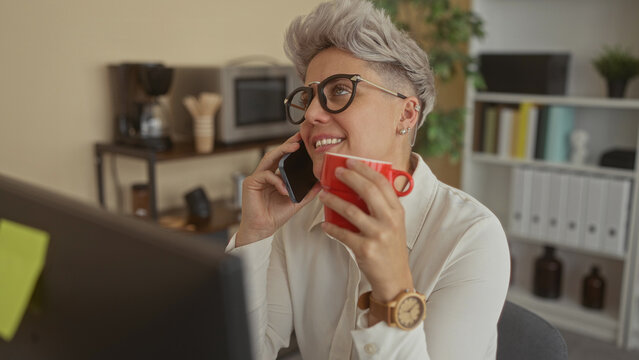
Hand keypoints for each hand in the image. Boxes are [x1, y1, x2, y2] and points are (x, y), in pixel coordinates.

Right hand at [236, 133, 320, 246]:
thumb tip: (321, 183)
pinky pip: (265, 175)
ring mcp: (256, 178)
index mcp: (274, 177)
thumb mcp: (297, 201)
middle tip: (299, 139)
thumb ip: (308, 192)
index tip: (303, 141)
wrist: (263, 229)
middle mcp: (264, 174)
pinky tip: (284, 190)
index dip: (291, 148)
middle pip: (276, 154)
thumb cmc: (275, 215)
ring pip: (269, 159)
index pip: (283, 158)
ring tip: (293, 149)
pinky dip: (277, 181)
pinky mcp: (250, 183)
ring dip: (281, 152)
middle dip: (287, 145)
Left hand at [319, 158, 413, 302]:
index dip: (365, 169)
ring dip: (334, 201)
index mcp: (397, 211)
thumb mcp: (394, 224)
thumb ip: (382, 206)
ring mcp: (378, 235)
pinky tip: (325, 224)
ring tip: (323, 196)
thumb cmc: (390, 247)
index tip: (351, 162)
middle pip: (368, 191)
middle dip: (350, 178)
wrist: (394, 278)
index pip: (382, 183)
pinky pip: (343, 234)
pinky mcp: (365, 249)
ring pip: (351, 211)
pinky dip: (331, 228)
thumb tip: (360, 185)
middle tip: (336, 172)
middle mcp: (390, 221)